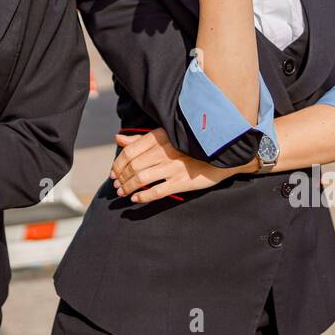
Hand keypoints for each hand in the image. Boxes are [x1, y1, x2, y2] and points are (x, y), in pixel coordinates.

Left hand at [110, 127, 251, 203]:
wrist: (220, 155)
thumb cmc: (190, 146)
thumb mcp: (166, 136)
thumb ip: (141, 139)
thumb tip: (118, 138)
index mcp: (159, 137)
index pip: (129, 151)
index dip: (118, 164)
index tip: (114, 172)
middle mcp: (164, 151)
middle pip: (132, 166)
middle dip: (121, 178)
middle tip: (116, 185)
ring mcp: (172, 167)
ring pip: (141, 179)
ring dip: (127, 187)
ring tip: (122, 193)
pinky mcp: (181, 181)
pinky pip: (156, 191)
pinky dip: (142, 196)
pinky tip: (136, 198)